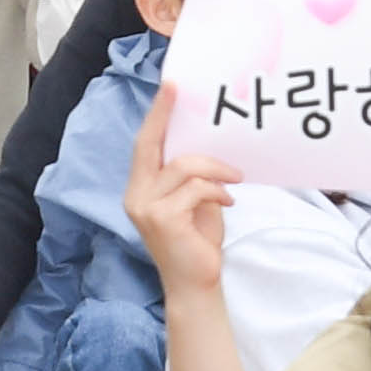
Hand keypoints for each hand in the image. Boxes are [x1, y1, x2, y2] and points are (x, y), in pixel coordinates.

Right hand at [123, 82, 236, 301]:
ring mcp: (146, 208)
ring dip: (215, 168)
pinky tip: (228, 201)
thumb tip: (206, 143)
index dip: (156, 115)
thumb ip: (190, 176)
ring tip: (234, 178)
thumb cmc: (196, 242)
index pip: (144, 144)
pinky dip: (216, 190)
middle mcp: (136, 195)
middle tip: (179, 89)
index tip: (169, 86)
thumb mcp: (192, 201)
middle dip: (164, 114)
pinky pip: (195, 188)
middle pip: (149, 144)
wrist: (197, 285)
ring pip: (183, 166)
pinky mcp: (163, 219)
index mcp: (140, 188)